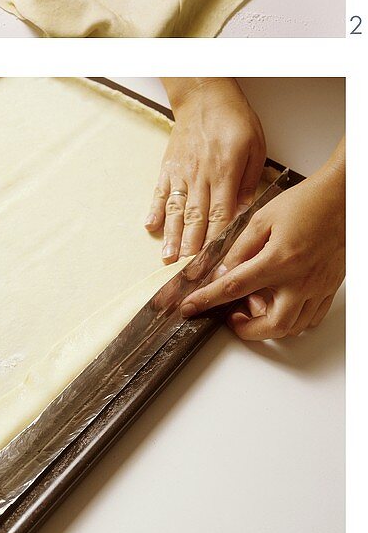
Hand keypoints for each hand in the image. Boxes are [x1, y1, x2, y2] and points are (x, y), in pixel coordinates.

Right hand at [147, 80, 266, 262]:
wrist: (204, 96)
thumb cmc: (234, 121)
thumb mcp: (255, 148)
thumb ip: (248, 182)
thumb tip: (242, 212)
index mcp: (224, 173)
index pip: (220, 215)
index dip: (215, 242)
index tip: (213, 264)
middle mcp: (199, 175)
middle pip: (195, 218)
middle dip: (191, 248)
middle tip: (187, 273)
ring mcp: (180, 171)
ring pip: (176, 209)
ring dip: (172, 236)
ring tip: (168, 258)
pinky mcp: (168, 166)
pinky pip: (160, 191)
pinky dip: (155, 210)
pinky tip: (150, 226)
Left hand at [181, 158, 344, 339]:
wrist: (342, 201)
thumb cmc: (305, 204)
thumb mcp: (262, 219)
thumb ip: (240, 248)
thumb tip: (223, 269)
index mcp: (278, 261)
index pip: (234, 288)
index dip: (208, 300)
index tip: (191, 307)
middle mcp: (300, 281)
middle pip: (271, 325)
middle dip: (246, 331)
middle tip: (231, 318)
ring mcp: (317, 288)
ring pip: (294, 328)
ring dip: (269, 327)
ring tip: (253, 309)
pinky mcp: (329, 289)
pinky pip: (311, 319)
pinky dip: (293, 321)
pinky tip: (279, 306)